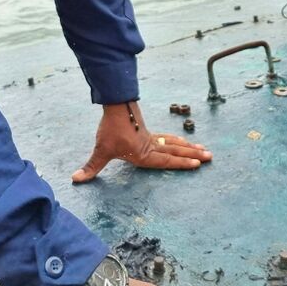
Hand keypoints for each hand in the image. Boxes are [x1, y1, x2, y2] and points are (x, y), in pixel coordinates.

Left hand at [72, 102, 212, 182]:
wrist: (115, 106)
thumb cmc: (110, 129)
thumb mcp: (101, 150)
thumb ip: (92, 167)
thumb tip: (76, 179)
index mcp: (144, 154)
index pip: (166, 160)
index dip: (182, 163)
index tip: (197, 164)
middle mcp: (151, 147)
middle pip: (176, 151)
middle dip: (193, 155)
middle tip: (210, 156)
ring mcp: (151, 138)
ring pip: (174, 143)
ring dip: (189, 147)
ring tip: (204, 149)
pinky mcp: (148, 131)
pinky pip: (167, 138)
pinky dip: (177, 140)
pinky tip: (183, 141)